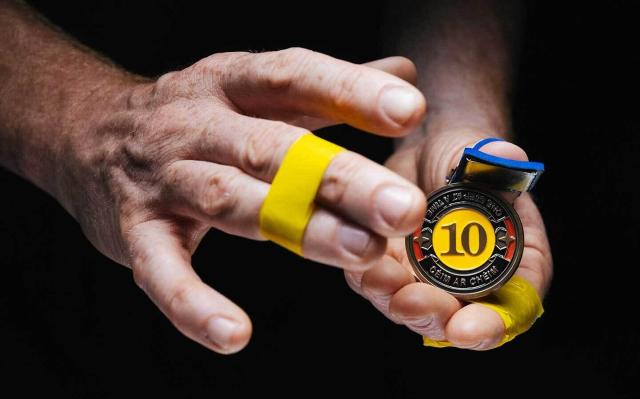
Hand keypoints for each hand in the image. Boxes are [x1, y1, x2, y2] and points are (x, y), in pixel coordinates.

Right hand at [54, 48, 427, 353]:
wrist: (86, 134)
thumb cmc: (192, 115)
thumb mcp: (252, 86)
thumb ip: (328, 87)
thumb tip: (403, 76)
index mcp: (230, 83)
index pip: (292, 76)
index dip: (349, 90)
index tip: (409, 111)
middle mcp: (196, 125)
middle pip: (272, 150)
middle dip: (339, 179)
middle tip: (402, 208)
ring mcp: (162, 179)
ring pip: (233, 204)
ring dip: (297, 229)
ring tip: (362, 253)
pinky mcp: (134, 231)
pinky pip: (161, 270)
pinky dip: (192, 304)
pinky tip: (233, 335)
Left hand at [345, 127, 552, 349]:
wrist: (428, 154)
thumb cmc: (468, 157)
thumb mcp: (482, 154)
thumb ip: (495, 162)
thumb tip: (505, 155)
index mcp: (517, 262)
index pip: (513, 308)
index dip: (491, 325)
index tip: (465, 329)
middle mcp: (474, 283)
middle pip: (457, 320)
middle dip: (432, 316)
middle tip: (409, 302)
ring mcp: (431, 283)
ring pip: (413, 310)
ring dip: (394, 301)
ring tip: (379, 280)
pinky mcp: (395, 273)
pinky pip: (380, 286)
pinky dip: (370, 281)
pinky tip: (362, 267)